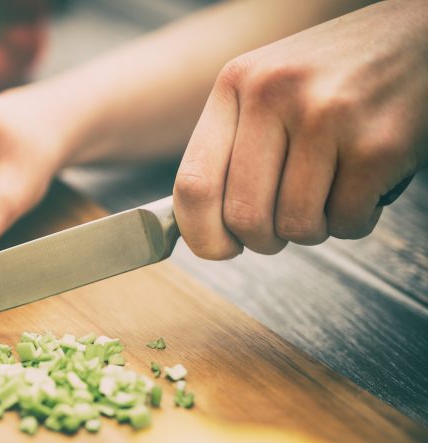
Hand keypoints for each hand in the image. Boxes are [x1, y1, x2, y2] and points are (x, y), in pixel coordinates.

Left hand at [173, 0, 426, 258]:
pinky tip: (363, 185)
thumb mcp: (266, 88)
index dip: (201, 234)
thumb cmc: (334, 75)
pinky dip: (354, 220)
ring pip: (297, 226)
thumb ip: (230, 146)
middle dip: (263, 239)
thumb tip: (200, 227)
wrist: (418, 36)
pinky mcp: (378, 144)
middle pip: (245, 217)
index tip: (218, 248)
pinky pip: (347, 223)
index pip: (194, 184)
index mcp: (236, 84)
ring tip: (328, 192)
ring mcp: (327, 118)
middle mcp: (274, 95)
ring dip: (314, 228)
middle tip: (282, 225)